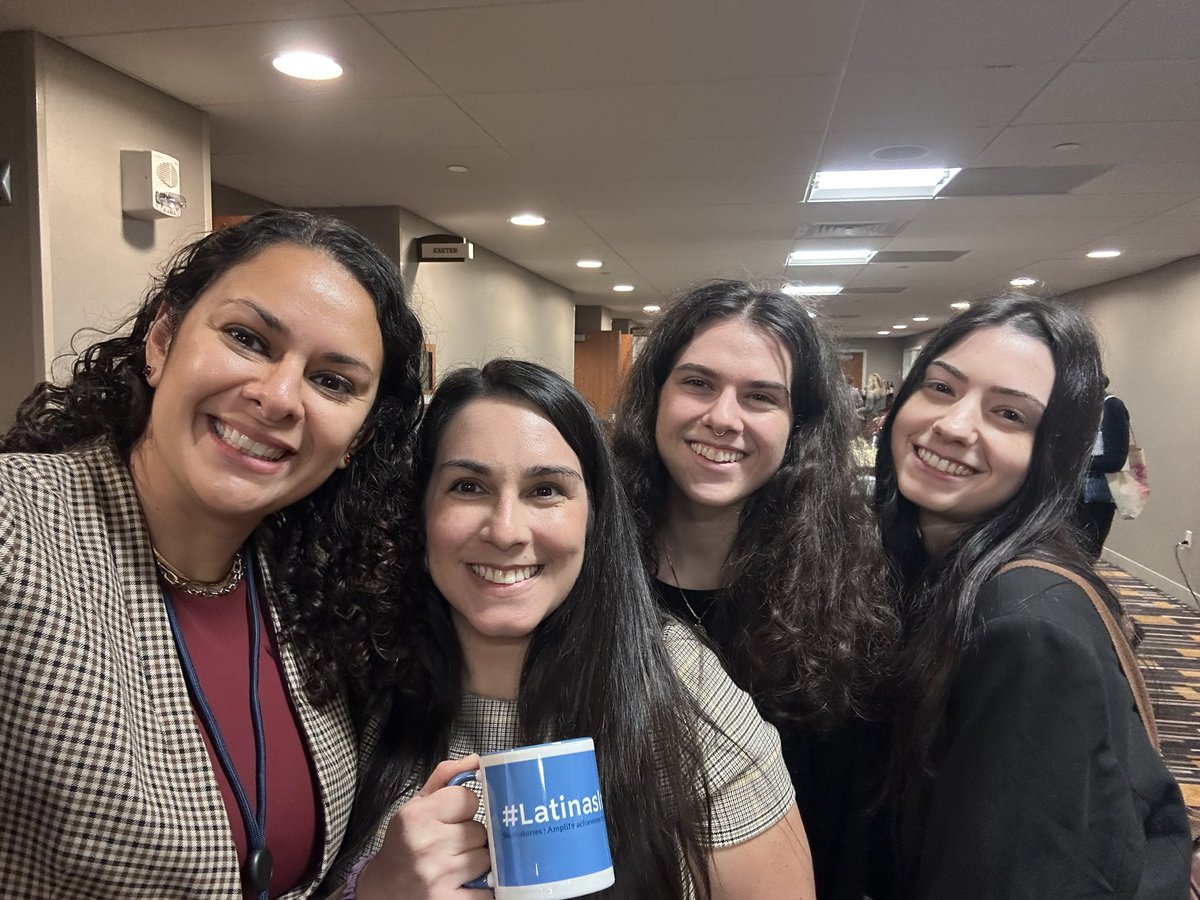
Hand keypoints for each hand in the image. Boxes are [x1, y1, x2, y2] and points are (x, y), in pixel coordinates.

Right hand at [356, 755, 489, 898]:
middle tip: (453, 843)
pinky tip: (465, 882)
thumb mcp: (417, 805)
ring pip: (486, 858)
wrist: (383, 890)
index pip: (468, 799)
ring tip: (457, 863)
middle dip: (471, 836)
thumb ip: (446, 778)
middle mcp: (427, 845)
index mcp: (417, 817)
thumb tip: (477, 760)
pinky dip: (482, 887)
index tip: (453, 816)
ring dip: (477, 860)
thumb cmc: (405, 844)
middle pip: (480, 831)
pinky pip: (487, 891)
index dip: (465, 807)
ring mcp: (439, 876)